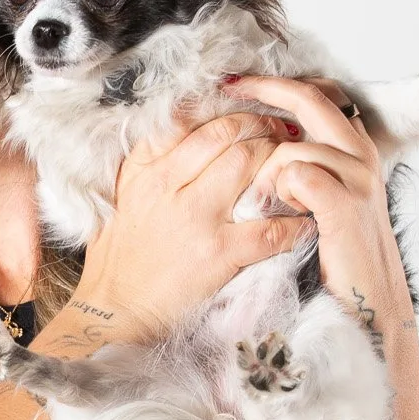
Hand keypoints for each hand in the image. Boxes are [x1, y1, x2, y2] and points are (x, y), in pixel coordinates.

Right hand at [73, 106, 311, 337]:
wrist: (113, 309)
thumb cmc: (118, 256)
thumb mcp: (124, 196)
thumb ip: (151, 162)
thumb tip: (187, 128)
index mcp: (145, 168)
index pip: (193, 119)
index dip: (229, 110)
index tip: (247, 112)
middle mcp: (168, 183)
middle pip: (228, 132)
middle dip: (262, 126)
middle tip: (281, 132)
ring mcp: (195, 216)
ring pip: (249, 163)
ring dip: (279, 160)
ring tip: (293, 167)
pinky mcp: (218, 252)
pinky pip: (269, 227)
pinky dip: (294, 223)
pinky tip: (304, 222)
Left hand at [224, 75, 416, 336]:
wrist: (369, 304)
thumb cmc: (337, 258)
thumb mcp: (320, 202)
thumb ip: (302, 168)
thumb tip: (259, 141)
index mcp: (353, 149)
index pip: (317, 94)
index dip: (276, 83)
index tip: (236, 81)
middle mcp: (361, 154)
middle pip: (309, 98)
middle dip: (263, 89)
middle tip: (228, 88)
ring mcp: (358, 177)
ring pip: (293, 145)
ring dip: (266, 172)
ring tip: (264, 202)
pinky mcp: (347, 204)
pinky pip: (298, 175)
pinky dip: (280, 191)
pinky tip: (280, 212)